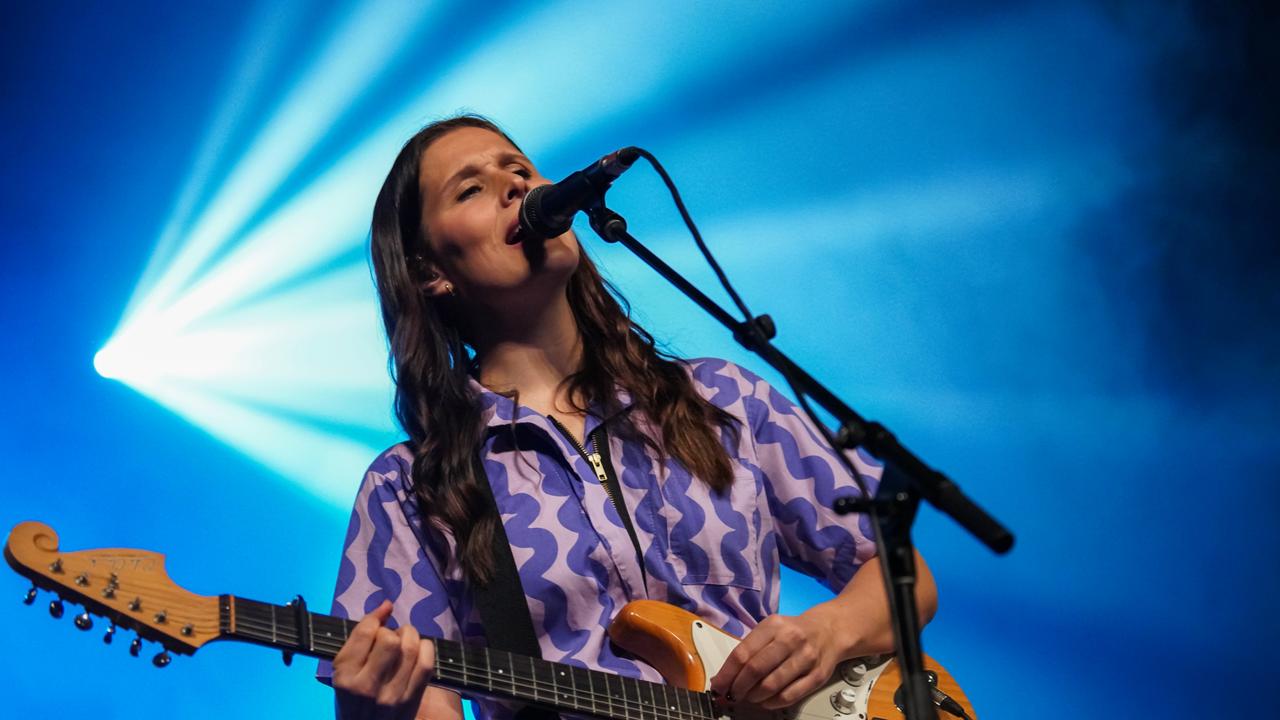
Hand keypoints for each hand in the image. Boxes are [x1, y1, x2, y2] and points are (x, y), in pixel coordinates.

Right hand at [332, 600, 436, 719]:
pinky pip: (426, 664)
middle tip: (391, 637)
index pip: (366, 632)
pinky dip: (426, 649)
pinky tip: (419, 649)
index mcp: (344, 676)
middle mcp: (366, 686)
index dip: (376, 618)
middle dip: (393, 630)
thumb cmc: (352, 699)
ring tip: (405, 641)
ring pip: (411, 648)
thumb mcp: (344, 671)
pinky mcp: (411, 700)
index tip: (380, 619)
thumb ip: (360, 638)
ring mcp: (391, 696)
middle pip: (390, 639)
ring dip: (411, 636)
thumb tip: (387, 605)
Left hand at [709, 611, 840, 709]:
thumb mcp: (770, 629)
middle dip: (738, 688)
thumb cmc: (794, 631)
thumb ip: (749, 649)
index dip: (727, 674)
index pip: (743, 653)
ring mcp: (805, 658)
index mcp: (773, 626)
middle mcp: (790, 640)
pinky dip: (772, 703)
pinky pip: (789, 696)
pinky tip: (765, 701)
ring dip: (754, 697)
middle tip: (732, 695)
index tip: (718, 686)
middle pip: (755, 670)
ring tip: (749, 697)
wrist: (830, 630)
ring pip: (771, 685)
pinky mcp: (816, 675)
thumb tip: (724, 677)